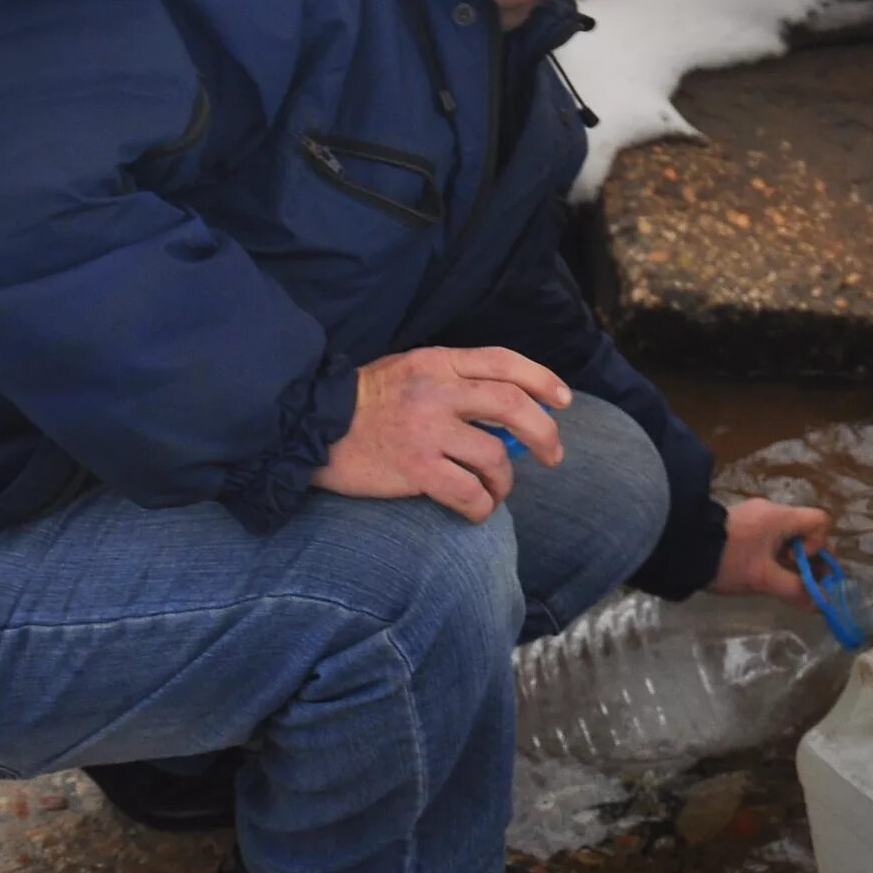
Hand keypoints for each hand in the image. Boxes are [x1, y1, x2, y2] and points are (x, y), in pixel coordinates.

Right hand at [313, 346, 570, 522]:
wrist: (309, 427)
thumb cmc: (361, 403)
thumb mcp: (407, 371)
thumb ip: (451, 381)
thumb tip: (504, 412)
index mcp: (437, 362)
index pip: (503, 362)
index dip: (541, 379)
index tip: (563, 400)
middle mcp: (437, 391)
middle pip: (513, 406)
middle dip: (544, 433)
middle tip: (553, 455)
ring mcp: (426, 430)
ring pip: (495, 456)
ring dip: (505, 480)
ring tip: (495, 490)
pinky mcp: (415, 468)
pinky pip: (469, 493)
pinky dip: (482, 507)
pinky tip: (476, 510)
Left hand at [709, 496, 834, 603]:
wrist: (683, 546)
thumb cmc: (729, 560)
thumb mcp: (763, 579)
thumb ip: (795, 590)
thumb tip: (820, 604)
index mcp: (781, 517)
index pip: (820, 520)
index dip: (820, 544)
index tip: (803, 563)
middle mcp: (770, 510)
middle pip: (803, 529)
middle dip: (807, 556)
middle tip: (801, 580)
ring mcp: (753, 514)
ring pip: (784, 534)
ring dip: (788, 557)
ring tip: (778, 580)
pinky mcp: (739, 523)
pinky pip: (767, 535)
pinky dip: (771, 552)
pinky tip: (759, 570)